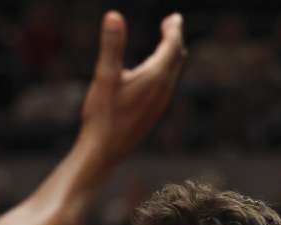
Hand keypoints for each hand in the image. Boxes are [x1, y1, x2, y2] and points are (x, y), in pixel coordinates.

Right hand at [77, 11, 185, 168]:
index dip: (174, 29)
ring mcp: (160, 104)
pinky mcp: (153, 114)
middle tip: (170, 25)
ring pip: (173, 74)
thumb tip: (114, 15)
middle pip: (177, 58)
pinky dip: (164, 72)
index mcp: (155, 77)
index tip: (174, 17)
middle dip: (174, 40)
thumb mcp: (104, 76)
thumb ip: (111, 45)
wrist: (104, 152)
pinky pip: (165, 86)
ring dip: (171, 56)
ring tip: (164, 46)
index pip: (172, 46)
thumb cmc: (103, 115)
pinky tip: (150, 76)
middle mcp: (163, 90)